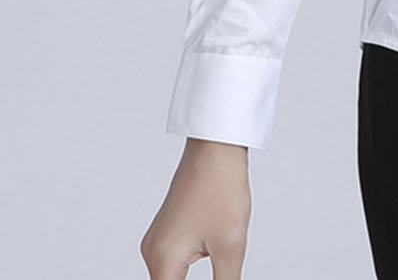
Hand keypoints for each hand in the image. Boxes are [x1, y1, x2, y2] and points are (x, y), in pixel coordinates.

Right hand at [140, 138, 251, 278]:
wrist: (217, 146)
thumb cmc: (221, 188)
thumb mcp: (230, 246)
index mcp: (162, 261)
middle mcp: (153, 252)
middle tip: (222, 273)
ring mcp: (158, 239)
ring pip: (171, 278)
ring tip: (219, 263)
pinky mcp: (169, 230)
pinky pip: (175, 262)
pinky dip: (187, 272)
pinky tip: (211, 263)